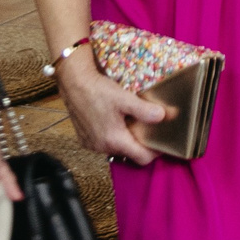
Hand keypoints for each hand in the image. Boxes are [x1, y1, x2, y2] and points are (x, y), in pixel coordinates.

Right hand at [58, 47, 171, 166]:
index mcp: (114, 140)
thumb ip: (145, 110)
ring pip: (116, 148)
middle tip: (148, 128)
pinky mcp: (84, 139)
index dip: (155, 152)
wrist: (73, 82)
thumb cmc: (98, 90)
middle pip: (129, 153)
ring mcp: (91, 144)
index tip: (162, 142)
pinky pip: (103, 143)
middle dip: (140, 143)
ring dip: (125, 139)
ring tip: (131, 122)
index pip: (142, 158)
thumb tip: (165, 116)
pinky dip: (112, 136)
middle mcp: (101, 147)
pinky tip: (114, 121)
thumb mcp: (125, 99)